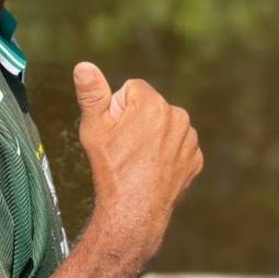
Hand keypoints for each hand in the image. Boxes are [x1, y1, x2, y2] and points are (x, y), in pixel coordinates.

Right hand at [72, 61, 202, 263]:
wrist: (133, 212)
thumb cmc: (110, 168)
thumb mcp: (93, 128)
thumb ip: (92, 93)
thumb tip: (83, 66)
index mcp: (153, 103)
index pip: (131, 89)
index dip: (117, 108)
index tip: (115, 130)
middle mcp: (178, 115)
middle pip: (149, 106)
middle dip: (136, 120)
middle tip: (125, 147)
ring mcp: (189, 139)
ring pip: (164, 125)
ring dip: (153, 136)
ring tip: (138, 160)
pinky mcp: (195, 159)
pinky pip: (177, 146)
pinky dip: (166, 154)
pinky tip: (153, 169)